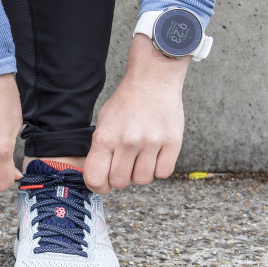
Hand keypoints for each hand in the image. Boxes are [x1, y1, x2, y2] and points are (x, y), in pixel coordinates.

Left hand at [85, 35, 188, 192]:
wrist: (153, 80)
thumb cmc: (126, 102)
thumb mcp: (103, 122)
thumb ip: (101, 150)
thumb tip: (99, 177)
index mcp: (105, 137)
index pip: (95, 178)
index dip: (97, 186)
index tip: (102, 184)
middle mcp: (127, 142)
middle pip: (120, 182)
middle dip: (120, 178)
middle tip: (124, 165)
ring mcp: (151, 142)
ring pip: (143, 180)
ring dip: (140, 173)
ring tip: (140, 156)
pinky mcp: (172, 142)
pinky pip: (163, 173)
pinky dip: (159, 168)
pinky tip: (155, 155)